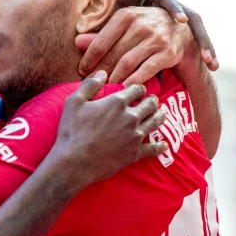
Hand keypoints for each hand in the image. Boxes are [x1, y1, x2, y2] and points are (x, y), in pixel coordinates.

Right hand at [47, 76, 166, 188]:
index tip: (138, 90)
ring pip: (155, 122)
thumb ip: (89, 85)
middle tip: (152, 100)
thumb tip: (103, 73)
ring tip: (161, 114)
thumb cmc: (71, 131)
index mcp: (117, 102)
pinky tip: (163, 144)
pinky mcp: (135, 153)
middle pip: (150, 104)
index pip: (137, 89)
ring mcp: (135, 136)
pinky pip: (153, 148)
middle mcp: (131, 117)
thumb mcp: (74, 102)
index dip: (138, 88)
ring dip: (160, 116)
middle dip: (152, 100)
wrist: (74, 162)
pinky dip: (160, 146)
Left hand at [74, 0, 217, 83]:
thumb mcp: (124, 26)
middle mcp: (141, 24)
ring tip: (106, 88)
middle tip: (92, 84)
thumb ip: (102, 35)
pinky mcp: (168, 52)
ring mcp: (156, 38)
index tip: (82, 72)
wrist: (181, 29)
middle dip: (100, 72)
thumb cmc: (145, 28)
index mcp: (126, 15)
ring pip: (128, 63)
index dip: (89, 59)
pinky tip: (125, 89)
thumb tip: (77, 42)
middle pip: (113, 54)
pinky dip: (133, 81)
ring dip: (114, 78)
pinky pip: (146, 70)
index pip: (101, 41)